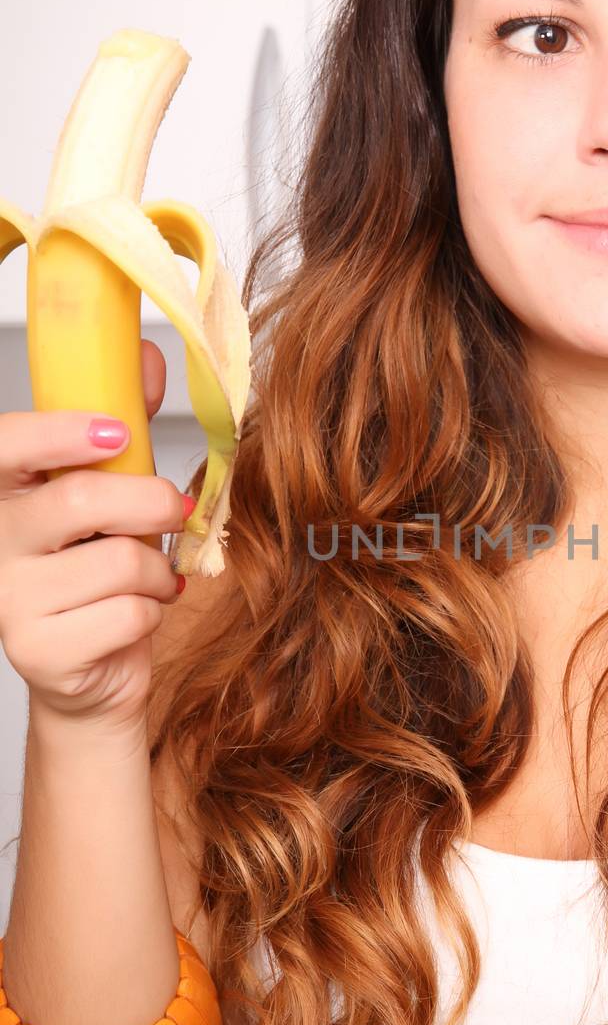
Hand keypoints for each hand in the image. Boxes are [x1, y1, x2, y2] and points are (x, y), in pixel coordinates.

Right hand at [0, 339, 189, 730]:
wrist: (91, 669)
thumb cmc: (99, 572)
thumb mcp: (112, 491)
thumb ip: (126, 424)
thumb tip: (149, 356)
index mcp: (4, 493)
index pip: (6, 445)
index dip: (60, 433)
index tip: (115, 434)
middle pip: (81, 499)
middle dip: (151, 502)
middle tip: (174, 509)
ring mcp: (8, 600)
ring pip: (118, 561)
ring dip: (157, 570)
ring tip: (150, 578)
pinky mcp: (37, 650)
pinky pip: (128, 613)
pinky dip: (152, 613)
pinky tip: (137, 616)